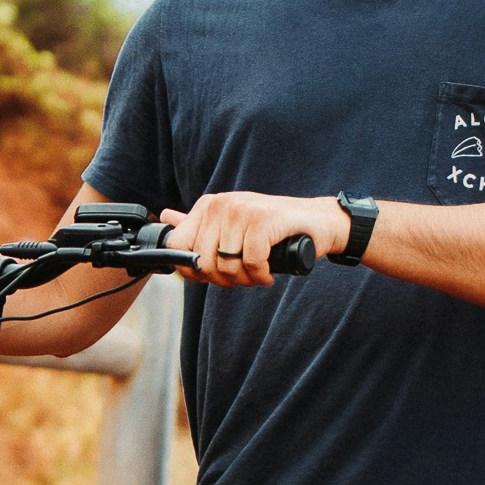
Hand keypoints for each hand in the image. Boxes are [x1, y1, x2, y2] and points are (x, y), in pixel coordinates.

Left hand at [161, 190, 350, 285]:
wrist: (319, 222)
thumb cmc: (274, 230)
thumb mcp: (233, 225)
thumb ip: (199, 224)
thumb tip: (165, 217)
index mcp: (209, 205)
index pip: (177, 246)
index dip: (193, 270)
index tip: (216, 274)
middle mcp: (221, 203)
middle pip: (202, 262)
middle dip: (224, 280)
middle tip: (246, 276)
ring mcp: (242, 210)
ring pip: (226, 266)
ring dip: (245, 280)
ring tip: (259, 273)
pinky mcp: (262, 220)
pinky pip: (250, 262)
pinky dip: (261, 275)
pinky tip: (270, 273)